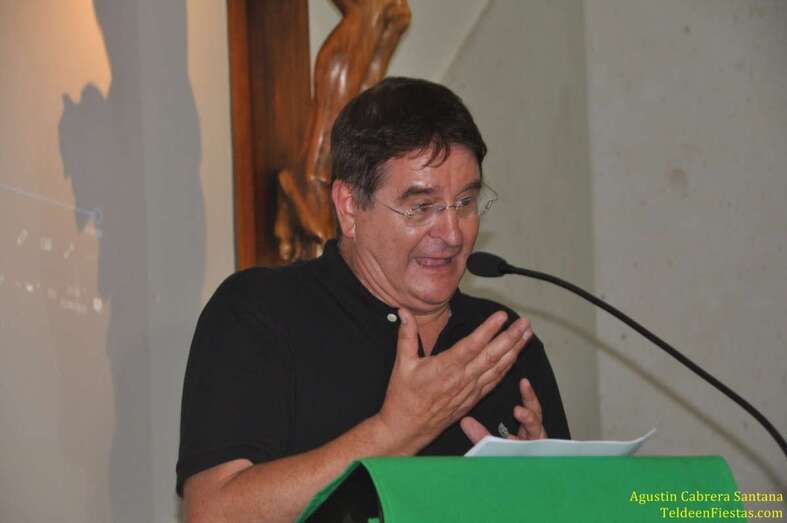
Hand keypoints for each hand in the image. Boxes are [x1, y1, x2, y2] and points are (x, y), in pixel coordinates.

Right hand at [375, 308, 532, 453]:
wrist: (407, 428)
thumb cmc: (404, 398)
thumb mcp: (402, 364)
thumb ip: (406, 335)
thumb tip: (403, 312)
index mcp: (445, 368)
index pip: (472, 344)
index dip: (489, 329)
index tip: (502, 316)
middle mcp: (462, 379)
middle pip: (492, 355)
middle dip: (511, 337)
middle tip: (524, 323)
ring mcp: (470, 390)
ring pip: (498, 368)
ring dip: (514, 350)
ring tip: (526, 335)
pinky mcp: (472, 399)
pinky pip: (494, 382)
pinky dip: (507, 368)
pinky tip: (514, 357)